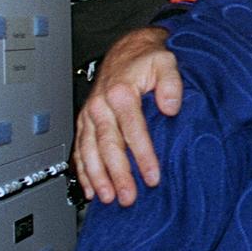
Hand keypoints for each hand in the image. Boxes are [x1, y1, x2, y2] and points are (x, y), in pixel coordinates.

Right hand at [73, 27, 177, 205]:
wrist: (127, 52)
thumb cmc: (147, 60)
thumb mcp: (166, 62)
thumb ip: (171, 83)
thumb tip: (171, 107)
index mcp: (120, 93)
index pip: (133, 130)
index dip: (143, 156)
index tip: (152, 176)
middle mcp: (101, 106)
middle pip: (108, 146)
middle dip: (118, 174)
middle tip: (128, 197)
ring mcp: (90, 115)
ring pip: (90, 151)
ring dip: (98, 177)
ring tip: (108, 198)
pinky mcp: (85, 122)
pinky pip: (80, 149)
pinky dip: (83, 171)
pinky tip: (90, 189)